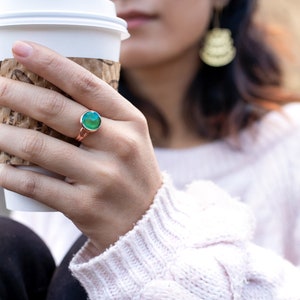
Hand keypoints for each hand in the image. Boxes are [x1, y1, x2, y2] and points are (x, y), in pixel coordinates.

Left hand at [0, 41, 161, 250]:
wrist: (146, 220)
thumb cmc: (132, 171)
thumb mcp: (130, 136)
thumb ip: (103, 114)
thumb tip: (57, 88)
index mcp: (131, 122)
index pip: (87, 84)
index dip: (50, 63)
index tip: (20, 48)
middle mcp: (119, 145)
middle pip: (56, 110)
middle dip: (14, 93)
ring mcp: (102, 177)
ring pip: (38, 147)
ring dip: (2, 134)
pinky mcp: (85, 206)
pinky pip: (35, 185)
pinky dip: (7, 174)